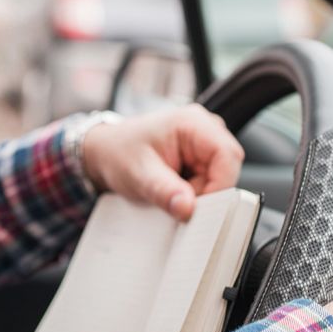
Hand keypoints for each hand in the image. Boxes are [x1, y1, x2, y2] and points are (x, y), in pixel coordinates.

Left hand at [80, 104, 244, 220]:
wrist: (104, 152)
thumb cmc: (118, 153)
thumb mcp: (139, 175)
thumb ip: (164, 192)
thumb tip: (187, 208)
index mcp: (192, 123)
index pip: (227, 155)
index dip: (219, 185)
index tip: (199, 207)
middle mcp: (204, 128)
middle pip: (227, 167)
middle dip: (207, 191)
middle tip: (179, 201)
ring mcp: (203, 141)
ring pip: (219, 177)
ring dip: (199, 193)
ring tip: (170, 192)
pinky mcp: (200, 155)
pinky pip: (210, 179)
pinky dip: (195, 192)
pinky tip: (174, 190)